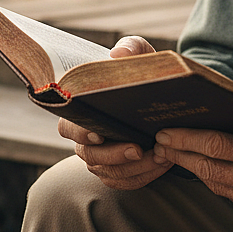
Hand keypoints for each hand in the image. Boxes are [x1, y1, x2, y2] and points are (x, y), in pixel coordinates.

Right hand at [57, 34, 170, 189]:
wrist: (161, 92)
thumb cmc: (142, 72)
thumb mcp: (140, 54)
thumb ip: (130, 49)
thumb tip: (117, 55)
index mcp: (83, 110)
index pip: (68, 126)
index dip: (79, 132)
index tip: (98, 134)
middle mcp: (87, 138)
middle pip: (89, 156)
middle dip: (113, 155)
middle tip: (137, 149)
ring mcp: (102, 157)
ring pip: (109, 173)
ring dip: (135, 168)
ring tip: (161, 155)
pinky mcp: (120, 170)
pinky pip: (125, 182)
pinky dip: (144, 176)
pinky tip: (164, 163)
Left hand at [151, 94, 232, 224]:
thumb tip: (226, 94)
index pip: (216, 147)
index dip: (186, 139)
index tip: (165, 131)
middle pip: (206, 168)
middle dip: (179, 154)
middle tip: (158, 141)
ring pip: (214, 183)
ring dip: (192, 167)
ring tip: (173, 151)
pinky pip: (228, 194)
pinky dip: (214, 178)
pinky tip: (202, 165)